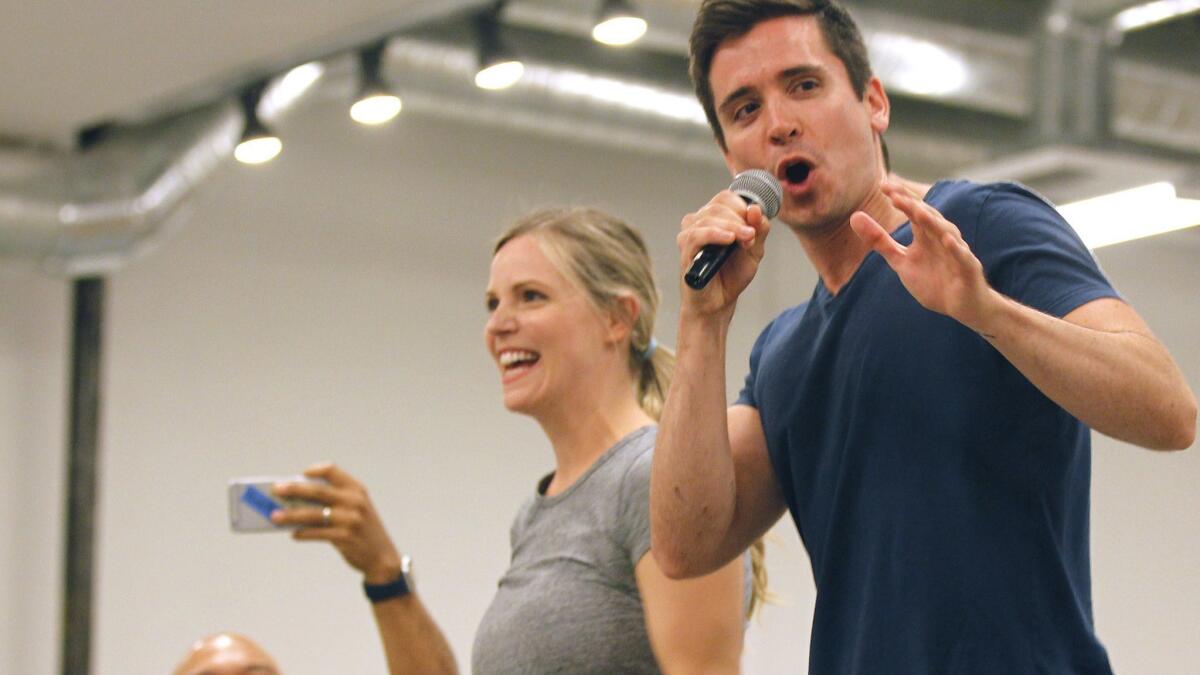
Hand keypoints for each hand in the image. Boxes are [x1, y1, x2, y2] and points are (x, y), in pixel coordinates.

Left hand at [271, 463, 402, 583]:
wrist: (382, 557)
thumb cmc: (361, 530)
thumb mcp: (355, 509)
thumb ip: (332, 501)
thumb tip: (294, 501)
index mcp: (356, 489)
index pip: (332, 470)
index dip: (314, 470)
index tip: (300, 474)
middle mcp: (354, 501)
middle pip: (317, 490)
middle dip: (293, 489)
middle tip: (275, 490)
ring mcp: (350, 519)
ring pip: (313, 514)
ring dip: (290, 515)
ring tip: (274, 516)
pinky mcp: (345, 537)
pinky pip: (317, 533)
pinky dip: (303, 533)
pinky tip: (293, 534)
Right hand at [677, 190, 770, 317]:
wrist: (718, 303)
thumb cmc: (732, 276)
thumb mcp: (754, 251)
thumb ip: (759, 230)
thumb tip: (755, 209)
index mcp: (714, 218)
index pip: (726, 198)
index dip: (743, 207)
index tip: (754, 226)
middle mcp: (699, 222)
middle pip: (719, 205)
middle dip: (740, 219)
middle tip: (751, 238)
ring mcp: (690, 235)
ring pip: (709, 217)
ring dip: (732, 227)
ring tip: (745, 242)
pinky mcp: (685, 250)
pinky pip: (697, 235)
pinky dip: (715, 234)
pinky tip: (729, 240)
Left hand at [849, 179, 996, 331]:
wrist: (962, 307)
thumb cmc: (933, 281)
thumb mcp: (901, 261)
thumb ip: (880, 241)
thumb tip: (855, 216)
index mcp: (926, 235)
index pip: (913, 210)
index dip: (900, 198)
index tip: (882, 184)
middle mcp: (942, 238)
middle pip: (927, 217)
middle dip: (912, 205)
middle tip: (894, 193)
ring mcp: (957, 252)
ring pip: (945, 232)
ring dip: (932, 221)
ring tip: (916, 210)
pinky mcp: (968, 269)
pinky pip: (962, 257)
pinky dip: (956, 248)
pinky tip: (947, 240)